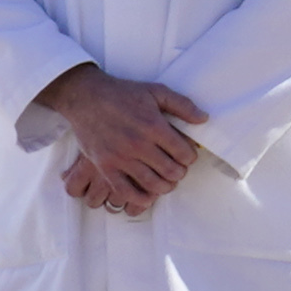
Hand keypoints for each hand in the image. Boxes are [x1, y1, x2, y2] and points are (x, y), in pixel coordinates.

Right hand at [40, 63, 209, 214]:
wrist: (86, 97)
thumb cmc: (123, 94)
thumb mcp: (155, 91)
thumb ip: (182, 105)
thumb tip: (204, 119)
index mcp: (153, 125)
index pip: (184, 154)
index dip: (190, 157)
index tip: (185, 155)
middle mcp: (138, 144)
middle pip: (172, 172)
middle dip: (179, 172)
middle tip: (176, 168)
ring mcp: (121, 158)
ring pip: (153, 185)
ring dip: (165, 186)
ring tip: (165, 181)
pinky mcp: (105, 167)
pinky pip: (127, 192)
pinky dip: (141, 199)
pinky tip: (148, 194)